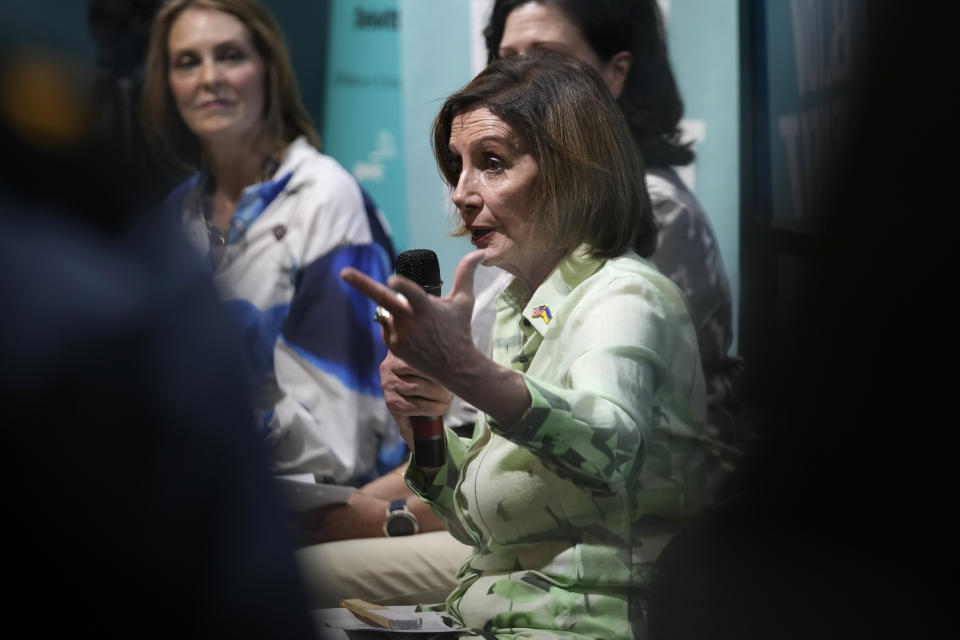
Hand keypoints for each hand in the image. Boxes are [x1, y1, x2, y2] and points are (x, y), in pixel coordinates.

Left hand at [341, 250, 487, 386]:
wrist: (454, 366)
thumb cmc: (459, 329)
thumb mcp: (464, 301)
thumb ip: (466, 274)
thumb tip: (481, 252)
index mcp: (427, 308)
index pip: (411, 293)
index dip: (401, 285)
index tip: (391, 279)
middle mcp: (411, 322)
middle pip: (382, 299)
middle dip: (361, 284)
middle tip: (343, 273)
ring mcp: (400, 336)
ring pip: (389, 312)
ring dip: (398, 312)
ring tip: (420, 325)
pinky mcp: (393, 347)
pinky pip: (387, 326)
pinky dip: (395, 324)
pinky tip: (413, 333)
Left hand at [380, 352, 452, 449]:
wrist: (397, 364)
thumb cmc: (405, 394)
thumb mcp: (406, 415)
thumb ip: (412, 432)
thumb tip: (420, 456)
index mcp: (393, 404)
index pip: (414, 408)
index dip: (434, 408)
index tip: (446, 408)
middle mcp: (389, 386)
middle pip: (418, 390)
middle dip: (439, 395)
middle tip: (449, 396)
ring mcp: (391, 370)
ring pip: (420, 376)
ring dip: (438, 381)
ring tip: (446, 385)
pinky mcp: (397, 356)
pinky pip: (418, 363)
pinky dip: (432, 367)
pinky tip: (440, 371)